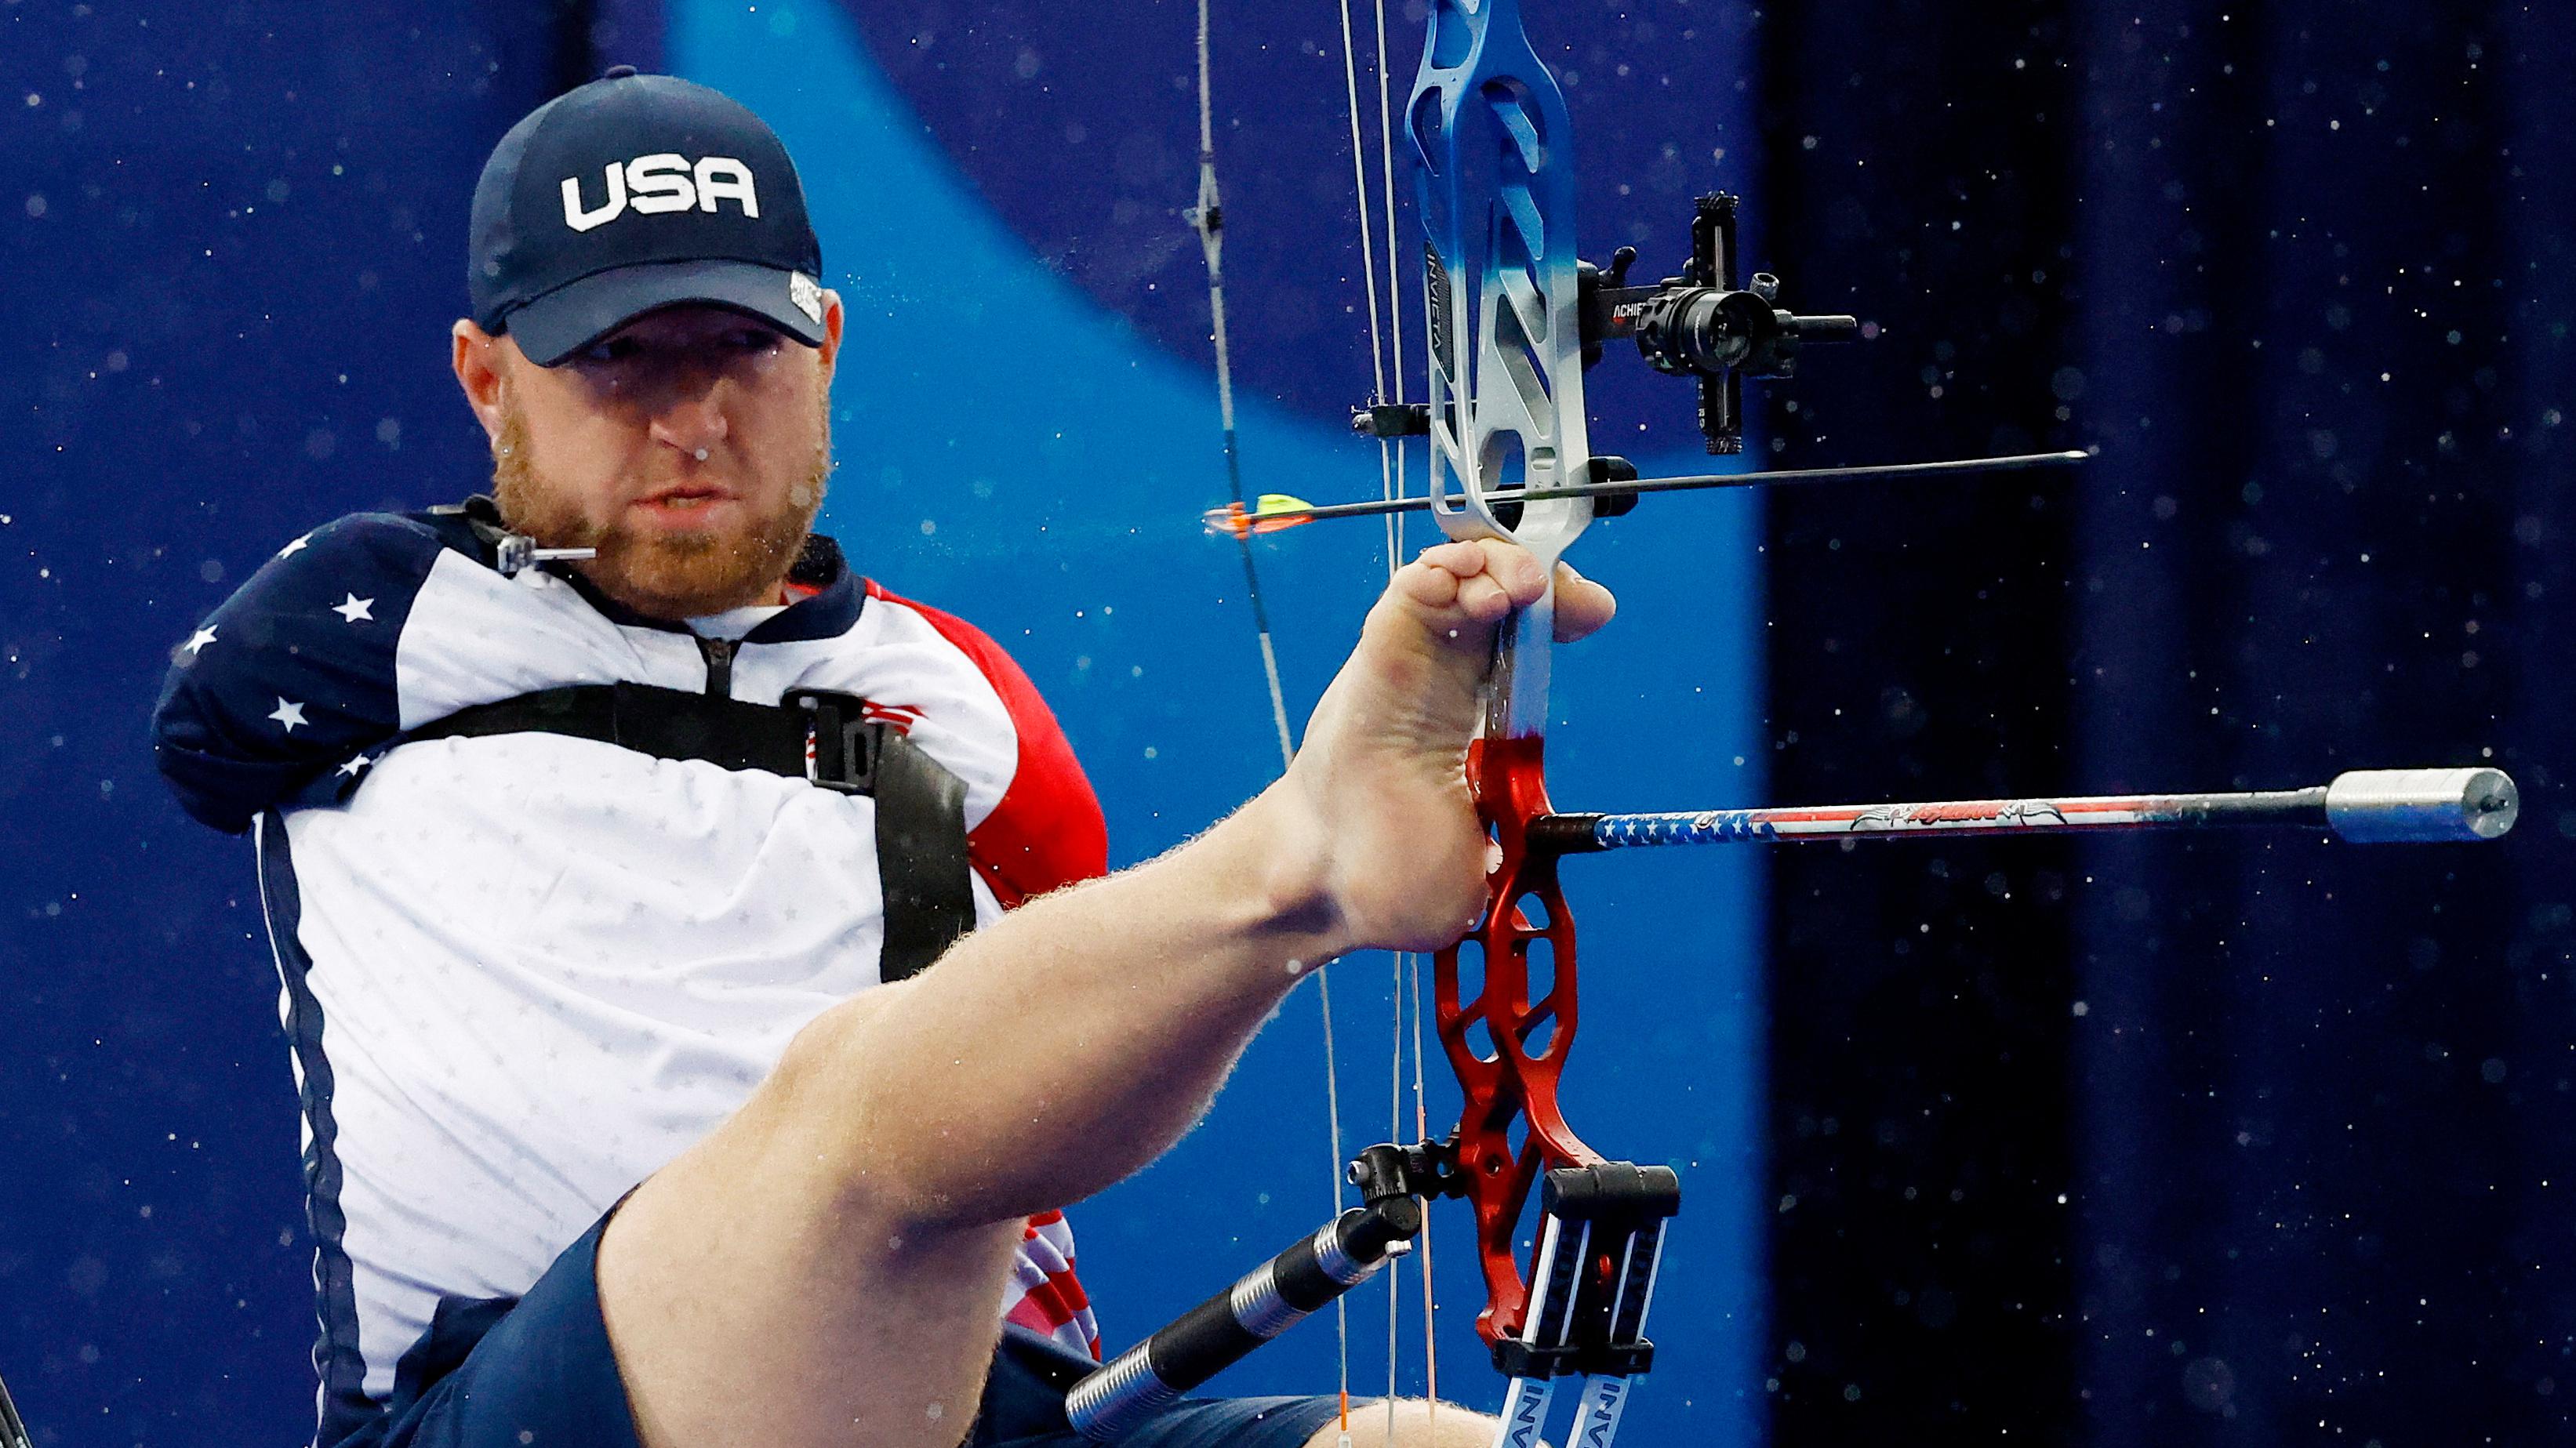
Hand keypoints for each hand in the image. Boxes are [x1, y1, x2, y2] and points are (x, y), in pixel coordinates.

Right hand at [1272, 539, 1614, 955]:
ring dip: (1493, 564)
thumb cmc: (1392, 878)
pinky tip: (1461, 577)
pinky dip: (1440, 569)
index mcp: (1480, 721)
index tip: (1591, 612)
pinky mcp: (1377, 653)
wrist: (1326, 886)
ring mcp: (1411, 663)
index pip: (1529, 643)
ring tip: (1508, 590)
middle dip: (1536, 575)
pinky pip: (1411, 591)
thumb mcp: (1490, 867)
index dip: (1563, 615)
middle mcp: (1448, 681)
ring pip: (1458, 578)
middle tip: (1547, 592)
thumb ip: (1527, 845)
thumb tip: (1555, 834)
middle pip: (1501, 594)